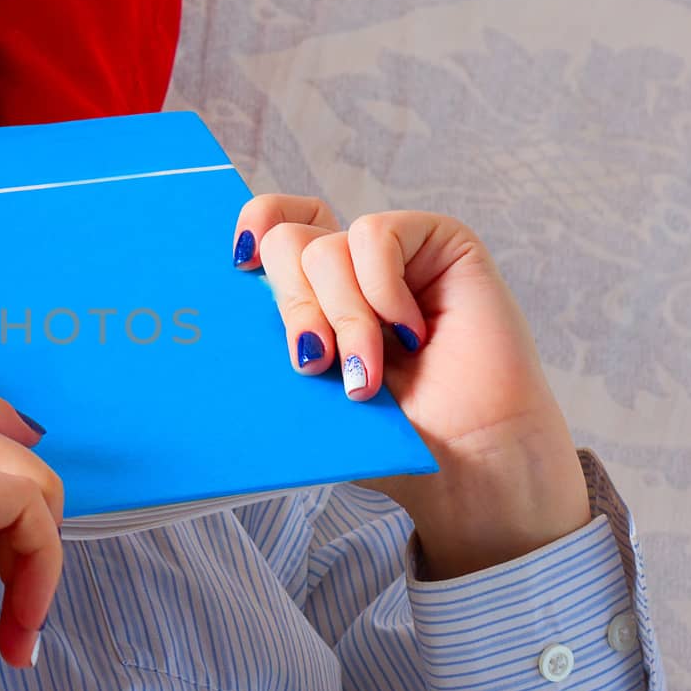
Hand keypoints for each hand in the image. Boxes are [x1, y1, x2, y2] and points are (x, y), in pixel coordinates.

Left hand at [232, 196, 590, 573]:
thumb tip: (223, 315)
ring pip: (324, 247)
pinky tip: (408, 334)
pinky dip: (381, 290)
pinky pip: (376, 235)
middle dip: (294, 307)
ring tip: (366, 374)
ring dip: (342, 318)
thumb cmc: (393, 436)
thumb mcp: (313, 393)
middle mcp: (349, 267)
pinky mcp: (441, 242)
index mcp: (314, 295)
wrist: (466, 463)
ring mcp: (394, 254)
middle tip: (314, 365)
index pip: (269, 227)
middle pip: (285, 242)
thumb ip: (278, 345)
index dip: (251, 230)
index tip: (237, 266)